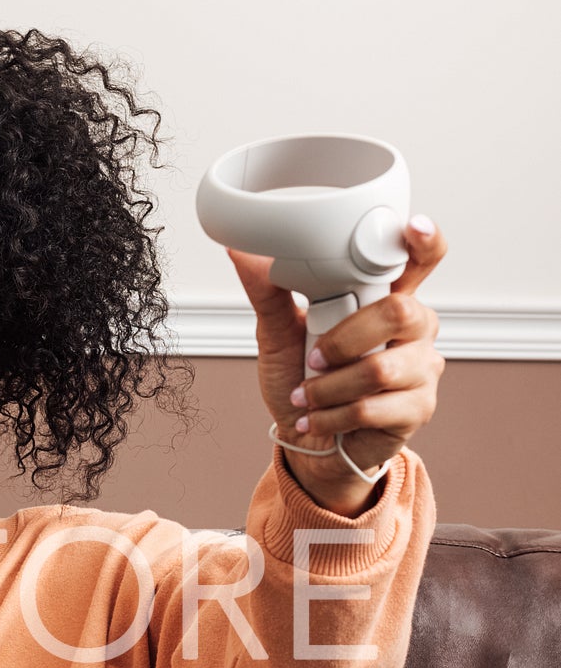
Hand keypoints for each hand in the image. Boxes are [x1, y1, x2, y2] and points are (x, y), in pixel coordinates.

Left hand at [228, 217, 445, 514]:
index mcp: (385, 298)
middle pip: (401, 312)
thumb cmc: (302, 382)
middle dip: (345, 338)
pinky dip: (331, 415)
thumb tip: (243, 253)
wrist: (306, 441)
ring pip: (380, 369)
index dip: (424, 242)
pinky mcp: (418, 407)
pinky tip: (316, 417)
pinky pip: (372, 407)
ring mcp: (421, 367)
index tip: (414, 226)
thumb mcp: (279, 334)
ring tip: (307, 394)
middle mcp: (413, 327)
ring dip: (328, 386)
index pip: (419, 260)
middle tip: (314, 357)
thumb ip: (269, 293)